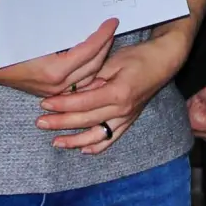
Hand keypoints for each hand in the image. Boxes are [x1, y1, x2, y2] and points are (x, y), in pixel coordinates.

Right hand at [0, 18, 118, 96]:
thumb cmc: (4, 45)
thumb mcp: (37, 36)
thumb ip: (62, 35)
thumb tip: (84, 24)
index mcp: (55, 71)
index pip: (89, 51)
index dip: (103, 35)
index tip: (112, 22)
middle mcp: (56, 85)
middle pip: (93, 66)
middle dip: (105, 46)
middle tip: (111, 29)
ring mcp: (52, 90)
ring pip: (86, 77)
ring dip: (98, 59)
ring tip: (104, 41)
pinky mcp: (47, 90)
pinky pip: (75, 82)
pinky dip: (86, 70)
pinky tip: (90, 58)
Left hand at [35, 28, 188, 153]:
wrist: (165, 60)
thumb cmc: (140, 56)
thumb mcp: (114, 61)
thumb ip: (94, 78)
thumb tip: (74, 91)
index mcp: (118, 93)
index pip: (83, 102)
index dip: (62, 104)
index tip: (44, 104)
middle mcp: (122, 110)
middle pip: (85, 121)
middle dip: (60, 123)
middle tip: (40, 123)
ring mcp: (127, 117)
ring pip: (97, 135)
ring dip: (75, 141)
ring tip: (56, 142)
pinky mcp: (130, 119)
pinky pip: (112, 138)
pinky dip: (97, 146)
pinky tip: (83, 149)